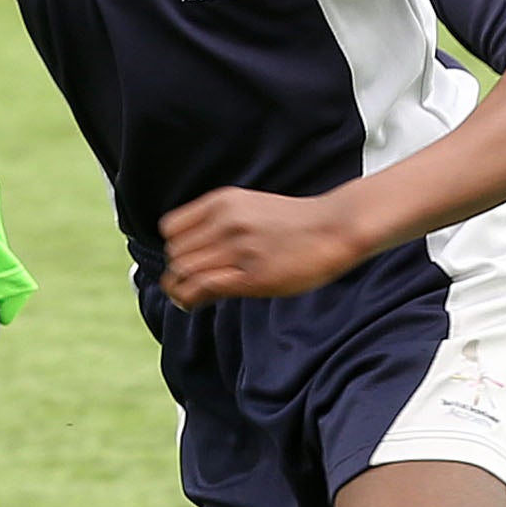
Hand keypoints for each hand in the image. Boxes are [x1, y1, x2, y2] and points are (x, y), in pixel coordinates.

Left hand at [156, 186, 369, 305]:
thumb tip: (189, 250)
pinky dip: (191, 299)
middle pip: (175, 253)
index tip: (188, 260)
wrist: (335, 227)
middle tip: (191, 284)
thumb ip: (218, 221)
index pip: (170, 228)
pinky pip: (203, 287)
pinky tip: (196, 304)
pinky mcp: (252, 276)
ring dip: (182, 289)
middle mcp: (225, 222)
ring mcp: (239, 248)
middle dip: (178, 271)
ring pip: (184, 271)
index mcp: (222, 202)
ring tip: (192, 297)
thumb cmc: (295, 223)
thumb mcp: (249, 207)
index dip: (175, 247)